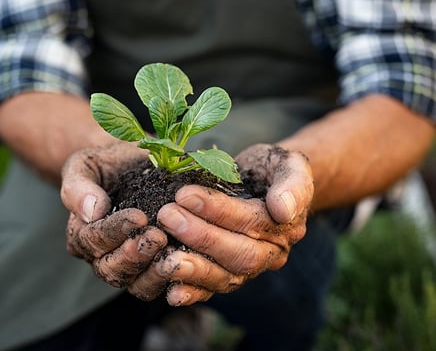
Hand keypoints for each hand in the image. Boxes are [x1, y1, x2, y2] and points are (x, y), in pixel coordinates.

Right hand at [61, 144, 167, 288]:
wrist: (133, 165)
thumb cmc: (107, 164)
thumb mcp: (85, 165)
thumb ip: (79, 187)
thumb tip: (92, 211)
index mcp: (82, 234)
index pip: (93, 240)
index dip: (115, 231)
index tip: (139, 217)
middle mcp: (101, 257)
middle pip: (112, 269)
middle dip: (135, 255)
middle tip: (158, 237)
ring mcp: (129, 267)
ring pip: (136, 284)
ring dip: (154, 272)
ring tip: (173, 255)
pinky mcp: (153, 270)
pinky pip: (160, 284)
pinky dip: (174, 279)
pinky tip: (190, 265)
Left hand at [127, 144, 312, 305]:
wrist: (266, 182)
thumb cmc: (273, 169)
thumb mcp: (290, 164)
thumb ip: (293, 184)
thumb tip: (283, 210)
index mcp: (287, 226)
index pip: (252, 222)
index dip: (218, 210)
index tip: (185, 194)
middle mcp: (271, 253)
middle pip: (239, 254)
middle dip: (201, 237)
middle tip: (167, 216)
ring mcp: (250, 268)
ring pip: (226, 277)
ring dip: (194, 269)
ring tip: (164, 257)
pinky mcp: (229, 273)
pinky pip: (214, 289)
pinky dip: (193, 292)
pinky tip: (172, 293)